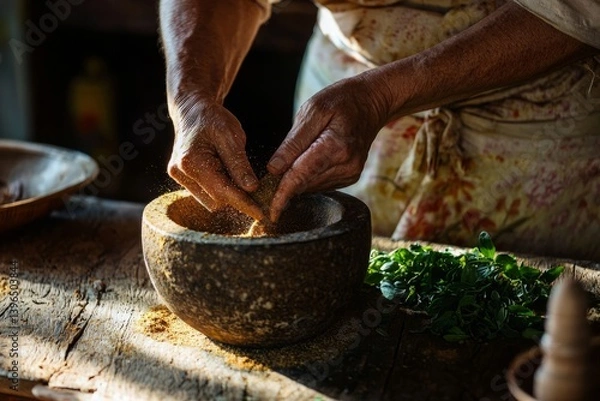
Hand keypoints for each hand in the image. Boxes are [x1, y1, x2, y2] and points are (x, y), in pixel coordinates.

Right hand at [167, 97, 264, 220]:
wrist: (193, 111)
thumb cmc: (213, 119)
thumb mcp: (231, 136)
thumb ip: (239, 164)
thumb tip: (251, 189)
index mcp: (191, 161)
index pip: (222, 192)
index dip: (244, 204)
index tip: (261, 214)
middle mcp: (180, 172)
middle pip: (216, 200)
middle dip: (237, 198)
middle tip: (257, 190)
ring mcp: (179, 177)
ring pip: (210, 201)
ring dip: (227, 194)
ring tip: (237, 175)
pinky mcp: (182, 179)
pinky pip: (205, 194)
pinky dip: (219, 189)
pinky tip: (227, 175)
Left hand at [267, 74, 390, 220]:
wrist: (371, 102)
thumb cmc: (342, 100)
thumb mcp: (313, 110)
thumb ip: (293, 142)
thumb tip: (274, 169)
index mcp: (335, 147)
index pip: (300, 177)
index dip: (282, 195)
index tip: (270, 212)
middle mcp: (346, 166)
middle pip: (304, 184)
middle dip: (284, 183)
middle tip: (271, 171)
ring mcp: (350, 173)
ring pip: (311, 187)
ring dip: (296, 180)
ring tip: (292, 159)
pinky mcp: (350, 177)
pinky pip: (321, 183)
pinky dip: (308, 177)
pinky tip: (308, 160)